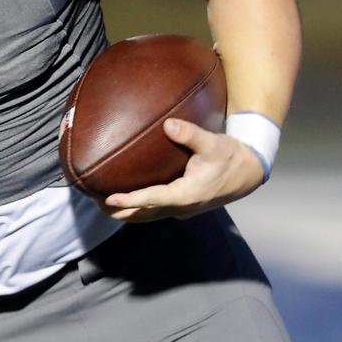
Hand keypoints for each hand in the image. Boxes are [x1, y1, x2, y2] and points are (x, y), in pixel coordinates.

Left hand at [99, 118, 265, 221]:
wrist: (248, 172)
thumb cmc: (229, 156)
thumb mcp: (213, 143)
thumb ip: (191, 134)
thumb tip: (169, 124)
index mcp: (188, 194)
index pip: (153, 199)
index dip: (130, 200)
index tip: (110, 199)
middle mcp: (182, 207)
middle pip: (144, 215)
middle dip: (119, 212)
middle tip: (94, 202)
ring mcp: (182, 209)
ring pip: (148, 216)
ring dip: (125, 214)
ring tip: (101, 205)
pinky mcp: (182, 206)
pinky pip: (154, 212)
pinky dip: (137, 210)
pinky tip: (124, 202)